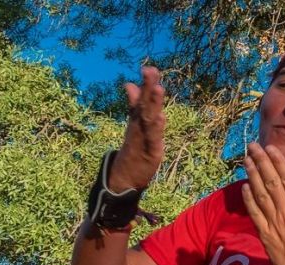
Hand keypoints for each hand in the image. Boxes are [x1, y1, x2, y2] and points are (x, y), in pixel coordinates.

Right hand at [108, 66, 165, 191]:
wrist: (124, 176)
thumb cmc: (134, 148)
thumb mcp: (135, 124)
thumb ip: (134, 104)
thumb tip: (129, 84)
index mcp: (137, 118)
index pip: (141, 98)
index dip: (145, 84)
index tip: (148, 68)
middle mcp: (139, 125)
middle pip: (144, 103)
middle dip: (148, 87)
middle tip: (150, 70)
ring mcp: (143, 137)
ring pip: (148, 117)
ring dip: (153, 103)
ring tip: (158, 88)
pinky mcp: (150, 150)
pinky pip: (153, 137)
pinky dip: (155, 127)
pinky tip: (160, 118)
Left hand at [241, 142, 284, 264]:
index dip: (279, 162)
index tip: (272, 148)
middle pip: (270, 182)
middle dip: (262, 162)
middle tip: (253, 147)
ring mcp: (273, 224)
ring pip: (260, 194)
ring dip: (252, 175)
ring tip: (247, 160)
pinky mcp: (265, 235)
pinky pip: (254, 213)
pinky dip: (248, 199)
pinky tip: (244, 186)